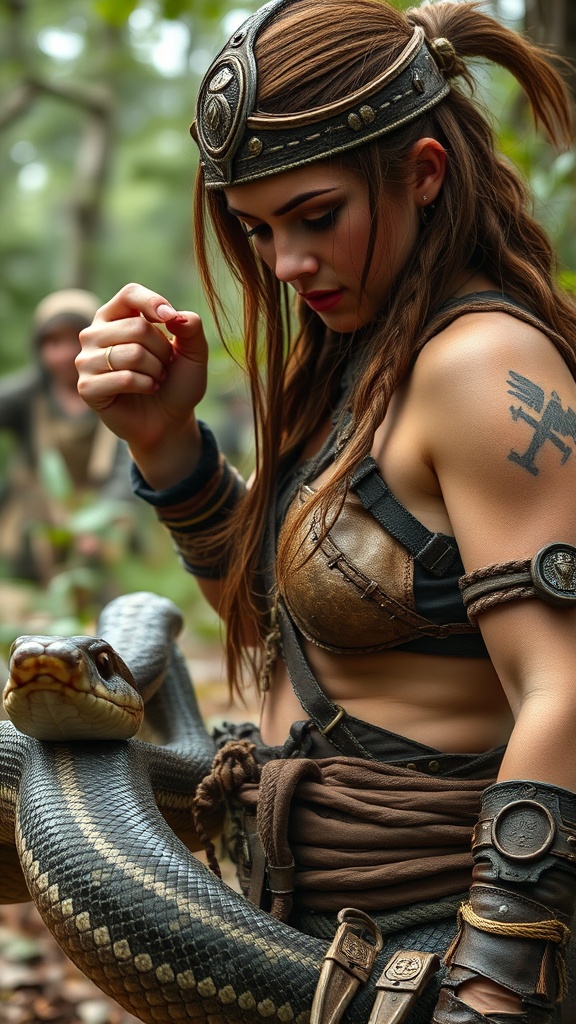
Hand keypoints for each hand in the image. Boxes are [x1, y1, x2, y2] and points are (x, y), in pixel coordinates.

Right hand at [76, 283, 208, 487]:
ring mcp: (86, 360)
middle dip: (162, 351)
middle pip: (137, 328)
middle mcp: (95, 334)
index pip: (130, 294)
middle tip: (163, 366)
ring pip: (131, 354)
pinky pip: (122, 378)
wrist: (169, 421)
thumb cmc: (176, 382)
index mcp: (116, 316)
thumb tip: (174, 316)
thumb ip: (191, 327)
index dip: (152, 303)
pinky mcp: (86, 387)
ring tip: (155, 379)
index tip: (171, 319)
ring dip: (155, 371)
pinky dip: (144, 385)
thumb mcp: (193, 352)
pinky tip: (146, 390)